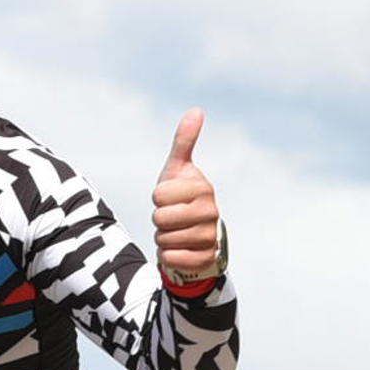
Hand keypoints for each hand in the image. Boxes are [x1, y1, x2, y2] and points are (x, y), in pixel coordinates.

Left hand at [152, 108, 223, 282]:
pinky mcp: (204, 259)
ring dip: (163, 237)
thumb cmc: (181, 198)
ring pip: (164, 239)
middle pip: (159, 218)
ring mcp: (209, 237)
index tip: (170, 198)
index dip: (158, 198)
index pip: (158, 195)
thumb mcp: (178, 170)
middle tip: (171, 217)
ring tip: (176, 232)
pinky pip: (171, 258)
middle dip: (159, 219)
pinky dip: (168, 255)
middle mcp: (211, 212)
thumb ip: (184, 142)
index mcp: (203, 188)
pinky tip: (179, 248)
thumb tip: (196, 110)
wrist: (193, 236)